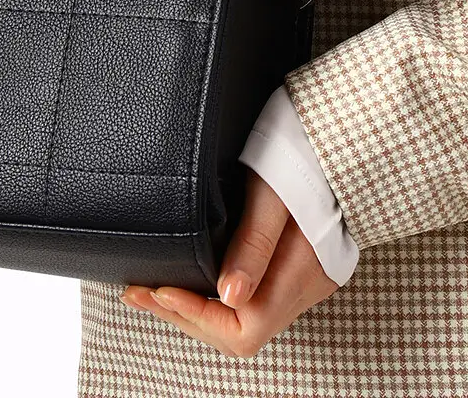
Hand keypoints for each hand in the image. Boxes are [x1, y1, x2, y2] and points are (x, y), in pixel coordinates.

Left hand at [120, 167, 337, 357]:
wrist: (329, 135)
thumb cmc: (299, 154)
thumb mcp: (271, 192)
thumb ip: (254, 244)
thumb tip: (228, 295)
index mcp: (303, 274)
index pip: (245, 330)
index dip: (197, 316)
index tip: (159, 288)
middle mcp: (307, 287)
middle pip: (240, 332)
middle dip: (186, 316)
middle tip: (138, 291)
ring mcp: (305, 280)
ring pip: (245, 320)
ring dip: (197, 310)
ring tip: (152, 289)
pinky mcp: (299, 267)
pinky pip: (253, 299)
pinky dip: (217, 296)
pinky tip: (190, 279)